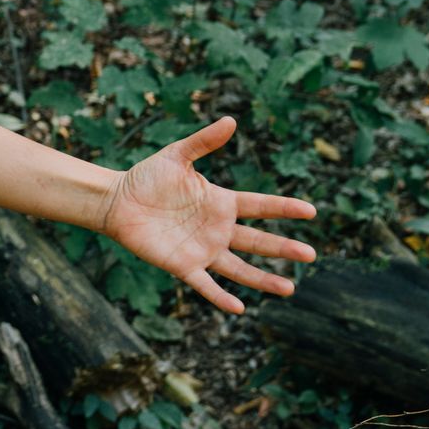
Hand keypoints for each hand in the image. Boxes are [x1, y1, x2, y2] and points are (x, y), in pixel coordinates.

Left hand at [98, 115, 317, 314]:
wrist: (116, 201)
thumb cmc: (146, 177)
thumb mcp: (177, 155)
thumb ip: (203, 142)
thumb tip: (231, 120)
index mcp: (221, 203)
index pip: (260, 206)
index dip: (284, 208)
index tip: (311, 211)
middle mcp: (218, 229)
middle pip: (258, 242)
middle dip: (284, 249)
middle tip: (311, 255)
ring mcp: (203, 249)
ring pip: (240, 269)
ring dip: (263, 280)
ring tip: (289, 289)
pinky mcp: (183, 265)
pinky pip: (206, 285)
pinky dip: (221, 297)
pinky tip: (240, 308)